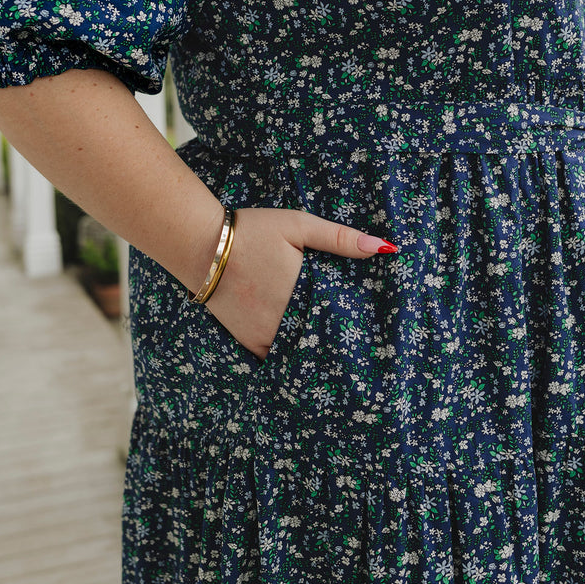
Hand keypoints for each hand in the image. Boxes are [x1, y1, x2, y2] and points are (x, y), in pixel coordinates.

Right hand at [202, 206, 397, 359]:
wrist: (200, 245)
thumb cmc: (252, 231)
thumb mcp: (299, 225)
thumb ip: (340, 238)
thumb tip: (384, 247)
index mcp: (304, 293)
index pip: (342, 319)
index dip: (359, 326)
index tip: (375, 331)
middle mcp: (286, 320)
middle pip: (324, 340)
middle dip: (341, 342)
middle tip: (362, 349)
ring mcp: (265, 335)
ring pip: (301, 353)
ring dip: (316, 350)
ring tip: (338, 355)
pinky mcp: (248, 341)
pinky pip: (276, 358)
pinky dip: (290, 356)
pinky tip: (303, 353)